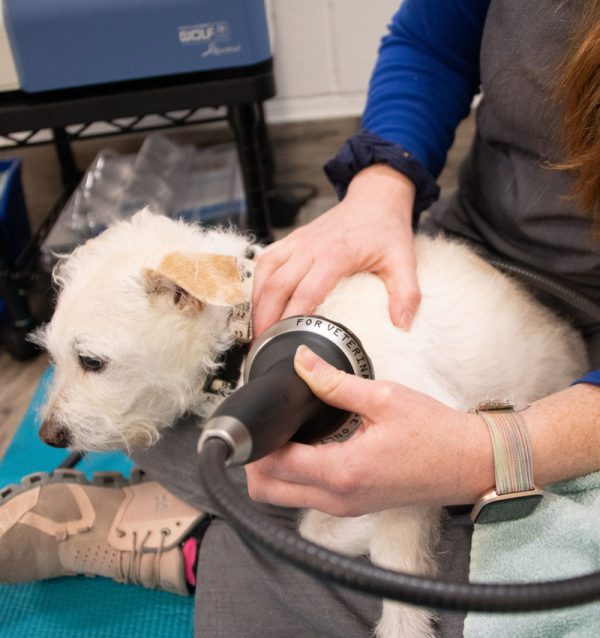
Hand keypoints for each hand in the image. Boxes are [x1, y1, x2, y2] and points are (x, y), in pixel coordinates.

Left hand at [245, 346, 493, 516]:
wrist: (469, 463)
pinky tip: (307, 446)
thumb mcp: (384, 398)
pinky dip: (294, 477)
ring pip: (282, 498)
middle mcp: (338, 498)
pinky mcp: (353, 507)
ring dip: (273, 469)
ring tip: (285, 432)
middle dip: (255, 459)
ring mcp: (345, 508)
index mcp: (343, 471)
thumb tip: (302, 363)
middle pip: (266, 491)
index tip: (259, 414)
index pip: (272, 465)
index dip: (256, 438)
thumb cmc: (435, 433)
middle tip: (267, 424)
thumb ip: (334, 382)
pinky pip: (305, 498)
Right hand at [252, 165, 420, 335]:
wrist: (375, 199)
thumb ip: (406, 293)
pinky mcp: (292, 239)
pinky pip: (266, 260)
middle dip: (266, 317)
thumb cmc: (386, 230)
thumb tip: (402, 325)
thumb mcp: (404, 261)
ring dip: (256, 302)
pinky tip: (258, 303)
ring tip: (257, 330)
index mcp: (336, 254)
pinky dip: (258, 283)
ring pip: (266, 272)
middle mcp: (310, 247)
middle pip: (277, 285)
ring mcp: (298, 241)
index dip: (292, 318)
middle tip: (263, 346)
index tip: (286, 342)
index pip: (306, 291)